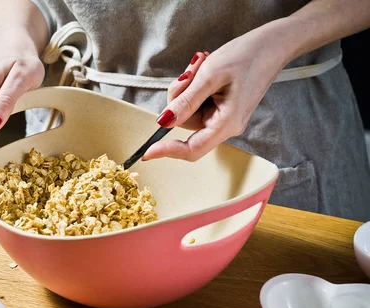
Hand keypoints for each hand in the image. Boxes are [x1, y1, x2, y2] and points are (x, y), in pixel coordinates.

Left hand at [143, 26, 290, 161]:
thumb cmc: (246, 56)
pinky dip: (194, 86)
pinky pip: (196, 102)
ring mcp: (223, 116)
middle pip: (185, 124)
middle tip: (190, 73)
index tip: (147, 152)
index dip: (168, 151)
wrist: (272, 44)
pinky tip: (204, 70)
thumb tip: (164, 122)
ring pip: (188, 111)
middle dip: (179, 98)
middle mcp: (225, 125)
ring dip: (187, 88)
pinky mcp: (221, 107)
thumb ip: (186, 101)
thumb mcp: (209, 76)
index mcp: (226, 124)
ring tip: (202, 66)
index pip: (192, 149)